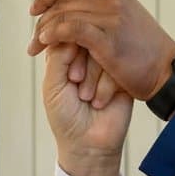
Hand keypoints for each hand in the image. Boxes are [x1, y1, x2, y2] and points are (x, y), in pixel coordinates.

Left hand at [28, 0, 174, 101]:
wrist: (166, 74)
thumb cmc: (141, 52)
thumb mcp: (119, 20)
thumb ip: (91, 6)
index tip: (34, 12)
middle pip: (62, 2)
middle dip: (41, 20)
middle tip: (33, 42)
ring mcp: (112, 17)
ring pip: (63, 15)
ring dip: (43, 33)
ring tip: (35, 48)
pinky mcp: (109, 38)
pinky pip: (71, 29)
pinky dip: (54, 35)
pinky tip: (46, 43)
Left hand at [42, 43, 131, 175]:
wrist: (88, 145)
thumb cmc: (65, 117)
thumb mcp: (52, 85)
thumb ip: (58, 55)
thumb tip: (74, 30)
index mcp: (64, 57)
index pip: (65, 34)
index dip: (67, 50)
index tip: (66, 75)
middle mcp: (84, 58)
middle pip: (86, 39)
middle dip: (80, 64)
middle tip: (75, 84)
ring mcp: (105, 66)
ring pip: (101, 51)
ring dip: (92, 77)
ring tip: (86, 98)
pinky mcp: (122, 76)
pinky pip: (117, 65)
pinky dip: (105, 85)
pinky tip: (100, 102)